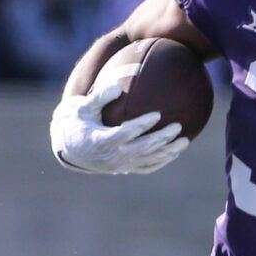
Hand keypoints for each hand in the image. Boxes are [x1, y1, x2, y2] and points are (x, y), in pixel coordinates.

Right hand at [50, 82, 186, 174]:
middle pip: (142, 148)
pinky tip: (174, 152)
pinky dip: (161, 162)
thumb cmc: (77, 122)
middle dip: (161, 138)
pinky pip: (146, 167)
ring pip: (148, 160)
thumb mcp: (82, 107)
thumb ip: (100, 96)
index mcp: (101, 140)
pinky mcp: (124, 169)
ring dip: (167, 152)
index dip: (142, 125)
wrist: (70, 148)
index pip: (125, 133)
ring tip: (185, 141)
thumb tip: (118, 86)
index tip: (156, 114)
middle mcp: (112, 156)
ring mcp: (120, 165)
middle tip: (178, 126)